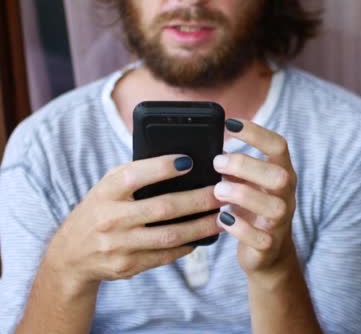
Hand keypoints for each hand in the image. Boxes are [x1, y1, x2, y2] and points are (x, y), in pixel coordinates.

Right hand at [44, 155, 221, 289]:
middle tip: (221, 193)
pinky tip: (203, 237)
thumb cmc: (100, 209)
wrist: (71, 255)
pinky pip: (165, 256)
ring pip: (169, 236)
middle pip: (162, 208)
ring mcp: (119, 246)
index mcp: (105, 192)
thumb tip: (182, 163)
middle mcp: (111, 218)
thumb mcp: (107, 187)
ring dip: (201, 227)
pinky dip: (187, 246)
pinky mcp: (127, 266)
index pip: (134, 176)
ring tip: (222, 217)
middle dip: (197, 200)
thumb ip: (136, 175)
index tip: (189, 161)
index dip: (161, 168)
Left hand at [213, 119, 297, 278]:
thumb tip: (206, 146)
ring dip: (242, 195)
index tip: (230, 123)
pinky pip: (260, 237)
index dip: (256, 133)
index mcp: (281, 173)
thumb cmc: (251, 209)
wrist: (267, 253)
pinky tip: (222, 219)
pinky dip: (239, 227)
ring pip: (274, 207)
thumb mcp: (246, 183)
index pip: (278, 146)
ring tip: (217, 191)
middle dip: (246, 166)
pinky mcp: (269, 245)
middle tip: (217, 163)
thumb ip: (234, 167)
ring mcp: (280, 221)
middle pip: (279, 175)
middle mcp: (286, 195)